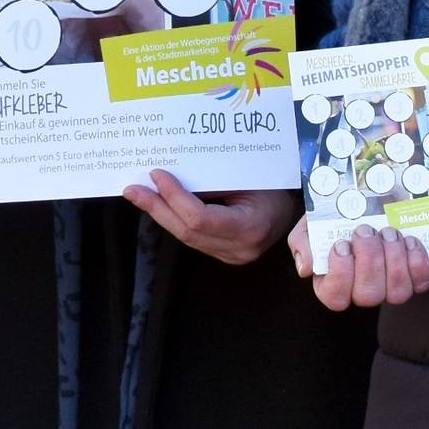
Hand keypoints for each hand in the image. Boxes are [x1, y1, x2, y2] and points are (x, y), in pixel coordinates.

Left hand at [123, 170, 293, 265]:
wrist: (295, 208)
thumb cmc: (276, 184)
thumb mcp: (249, 176)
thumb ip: (214, 179)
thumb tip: (174, 172)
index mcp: (250, 228)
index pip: (201, 219)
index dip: (174, 197)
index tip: (157, 175)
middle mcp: (240, 249)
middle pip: (188, 232)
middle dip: (157, 208)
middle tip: (133, 190)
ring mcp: (232, 256)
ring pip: (187, 237)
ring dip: (161, 214)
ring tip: (139, 195)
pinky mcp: (225, 254)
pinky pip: (194, 237)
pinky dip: (174, 220)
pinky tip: (159, 205)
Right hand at [289, 216, 428, 310]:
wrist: (360, 205)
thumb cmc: (332, 222)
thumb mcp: (308, 227)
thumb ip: (302, 244)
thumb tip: (308, 268)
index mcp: (333, 285)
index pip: (335, 298)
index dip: (341, 274)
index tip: (341, 245)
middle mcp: (363, 291)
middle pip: (369, 295)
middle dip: (370, 261)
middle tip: (366, 231)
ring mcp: (390, 287)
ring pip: (397, 292)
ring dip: (394, 260)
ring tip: (389, 232)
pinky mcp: (415, 277)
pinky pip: (422, 280)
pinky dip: (418, 261)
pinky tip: (410, 240)